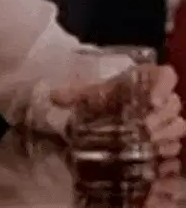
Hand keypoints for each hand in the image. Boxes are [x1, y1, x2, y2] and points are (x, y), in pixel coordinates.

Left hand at [50, 64, 185, 157]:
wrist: (116, 110)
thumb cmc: (109, 96)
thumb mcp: (94, 93)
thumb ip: (76, 93)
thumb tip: (53, 96)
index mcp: (147, 79)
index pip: (167, 75)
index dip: (164, 85)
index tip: (153, 100)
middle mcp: (162, 97)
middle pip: (173, 104)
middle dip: (161, 116)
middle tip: (146, 125)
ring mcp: (168, 116)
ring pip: (178, 123)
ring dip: (165, 132)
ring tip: (148, 138)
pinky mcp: (169, 135)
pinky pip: (177, 141)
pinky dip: (167, 146)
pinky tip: (155, 151)